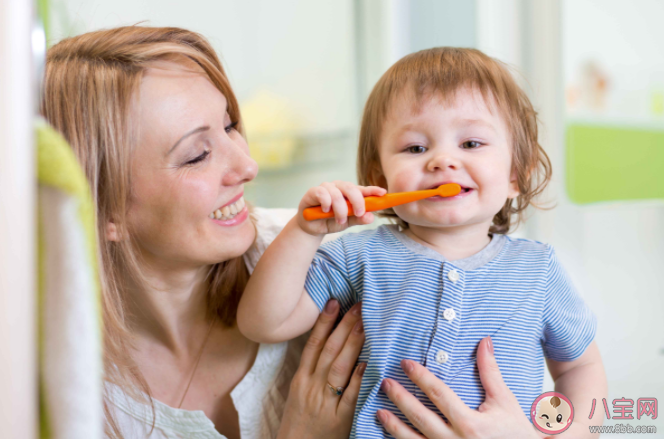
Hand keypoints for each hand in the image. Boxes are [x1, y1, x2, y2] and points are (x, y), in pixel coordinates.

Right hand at [277, 300, 365, 438]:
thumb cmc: (299, 420)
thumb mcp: (299, 392)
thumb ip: (312, 370)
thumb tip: (330, 341)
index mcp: (301, 378)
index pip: (313, 344)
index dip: (324, 322)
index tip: (335, 302)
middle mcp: (311, 386)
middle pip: (328, 351)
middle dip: (344, 326)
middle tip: (359, 306)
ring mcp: (324, 402)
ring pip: (338, 367)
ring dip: (353, 344)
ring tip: (364, 323)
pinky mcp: (339, 419)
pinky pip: (350, 395)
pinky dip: (358, 378)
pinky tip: (368, 362)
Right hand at [297, 181, 386, 234]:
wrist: (312, 228)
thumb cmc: (330, 221)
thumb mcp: (347, 223)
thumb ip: (358, 219)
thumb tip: (371, 217)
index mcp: (349, 193)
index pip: (363, 189)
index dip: (373, 190)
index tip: (383, 193)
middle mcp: (339, 187)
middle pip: (351, 188)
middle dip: (357, 201)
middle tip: (359, 213)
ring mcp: (326, 188)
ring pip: (337, 194)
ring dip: (340, 209)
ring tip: (340, 220)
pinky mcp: (313, 191)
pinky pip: (322, 193)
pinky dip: (326, 203)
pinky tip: (325, 211)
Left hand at [377, 337, 540, 438]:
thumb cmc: (514, 432)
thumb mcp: (504, 401)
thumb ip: (490, 372)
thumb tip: (484, 341)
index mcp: (470, 423)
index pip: (439, 394)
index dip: (420, 377)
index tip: (405, 363)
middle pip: (420, 417)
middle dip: (400, 399)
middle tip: (385, 383)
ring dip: (394, 426)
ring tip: (379, 411)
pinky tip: (389, 435)